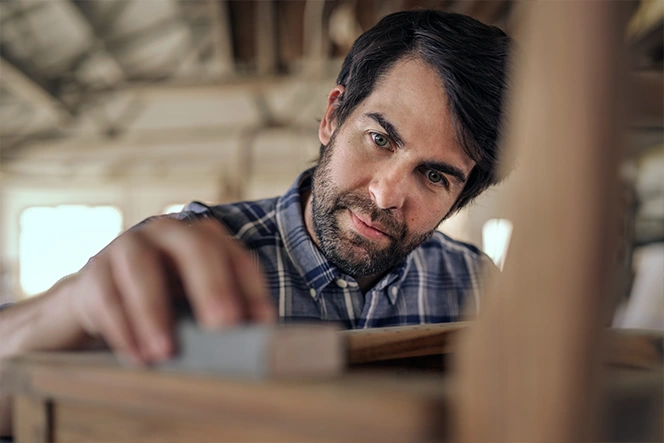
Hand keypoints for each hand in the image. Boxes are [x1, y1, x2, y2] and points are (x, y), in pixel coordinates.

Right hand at [65, 217, 274, 363]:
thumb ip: (227, 312)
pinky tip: (136, 357)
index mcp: (205, 237)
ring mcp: (129, 245)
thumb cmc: (166, 298)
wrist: (103, 297)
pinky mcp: (96, 271)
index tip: (262, 325)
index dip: (253, 290)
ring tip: (166, 353)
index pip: (238, 258)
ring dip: (155, 312)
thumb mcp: (199, 302)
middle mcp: (170, 232)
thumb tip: (256, 337)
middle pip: (196, 249)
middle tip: (223, 327)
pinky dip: (122, 329)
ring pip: (142, 268)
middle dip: (213, 287)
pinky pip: (107, 296)